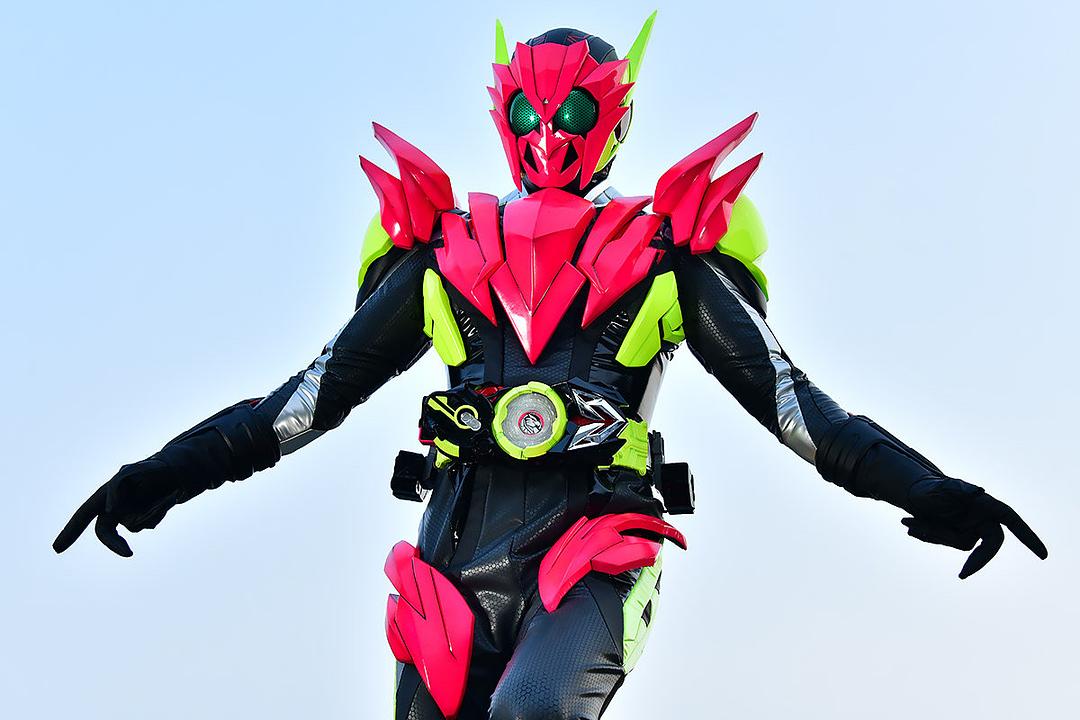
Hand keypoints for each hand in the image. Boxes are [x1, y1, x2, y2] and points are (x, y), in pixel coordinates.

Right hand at [53, 459, 180, 556]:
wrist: (177, 471)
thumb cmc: (150, 467)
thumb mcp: (131, 470)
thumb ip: (115, 486)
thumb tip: (110, 508)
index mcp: (104, 495)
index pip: (83, 515)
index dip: (70, 532)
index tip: (57, 550)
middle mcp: (115, 508)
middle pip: (105, 532)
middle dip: (115, 544)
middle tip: (128, 553)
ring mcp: (130, 514)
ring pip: (134, 525)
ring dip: (150, 512)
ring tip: (166, 494)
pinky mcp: (146, 518)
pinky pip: (149, 523)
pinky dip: (159, 512)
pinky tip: (169, 497)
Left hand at [900, 477, 1047, 578]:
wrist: (912, 493)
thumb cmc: (929, 487)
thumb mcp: (941, 487)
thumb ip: (959, 488)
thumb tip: (978, 491)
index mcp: (986, 506)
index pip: (1012, 522)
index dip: (1028, 537)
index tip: (1043, 555)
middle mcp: (981, 520)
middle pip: (988, 546)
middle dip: (976, 560)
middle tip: (963, 575)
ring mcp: (968, 530)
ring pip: (957, 544)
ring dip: (932, 534)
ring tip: (908, 520)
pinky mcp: (955, 536)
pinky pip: (944, 544)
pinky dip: (926, 536)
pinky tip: (909, 525)